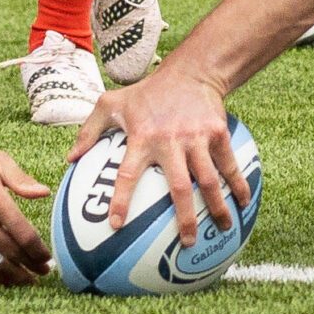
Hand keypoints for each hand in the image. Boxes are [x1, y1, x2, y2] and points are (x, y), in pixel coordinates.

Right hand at [0, 148, 50, 285]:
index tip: (48, 260)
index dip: (39, 252)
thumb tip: (44, 192)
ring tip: (26, 280)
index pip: (24, 235)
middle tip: (42, 272)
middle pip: (11, 253)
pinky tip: (2, 278)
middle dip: (31, 266)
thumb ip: (21, 178)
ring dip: (13, 276)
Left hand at [69, 66, 248, 246]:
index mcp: (142, 137)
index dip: (120, 199)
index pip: (128, 173)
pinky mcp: (218, 133)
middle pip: (178, 186)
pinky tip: (243, 203)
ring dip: (217, 206)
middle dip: (184, 217)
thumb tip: (69, 159)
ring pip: (209, 179)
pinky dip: (239, 184)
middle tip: (187, 243)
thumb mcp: (111, 102)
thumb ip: (89, 131)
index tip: (115, 225)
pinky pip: (229, 164)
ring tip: (223, 228)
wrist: (191, 71)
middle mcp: (170, 140)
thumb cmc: (147, 92)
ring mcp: (196, 138)